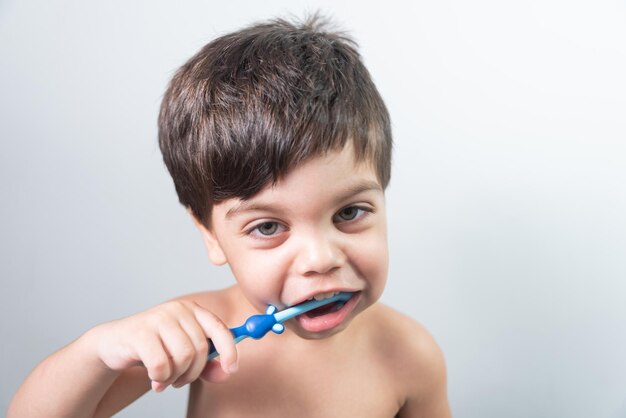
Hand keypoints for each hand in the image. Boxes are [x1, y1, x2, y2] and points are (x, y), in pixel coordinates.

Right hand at [90, 300, 237, 390]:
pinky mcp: (140, 332)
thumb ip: (207, 365)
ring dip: (176, 377)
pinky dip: (160, 378)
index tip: (232, 369)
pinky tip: (153, 379)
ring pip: (183, 357)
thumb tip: (227, 373)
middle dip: (193, 372)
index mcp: (193, 310)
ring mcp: (158, 318)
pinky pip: (161, 365)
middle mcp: (178, 309)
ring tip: (165, 379)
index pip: (220, 328)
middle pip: (201, 348)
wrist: (114, 345)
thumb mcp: (184, 356)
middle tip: (180, 381)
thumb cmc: (154, 349)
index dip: (229, 350)